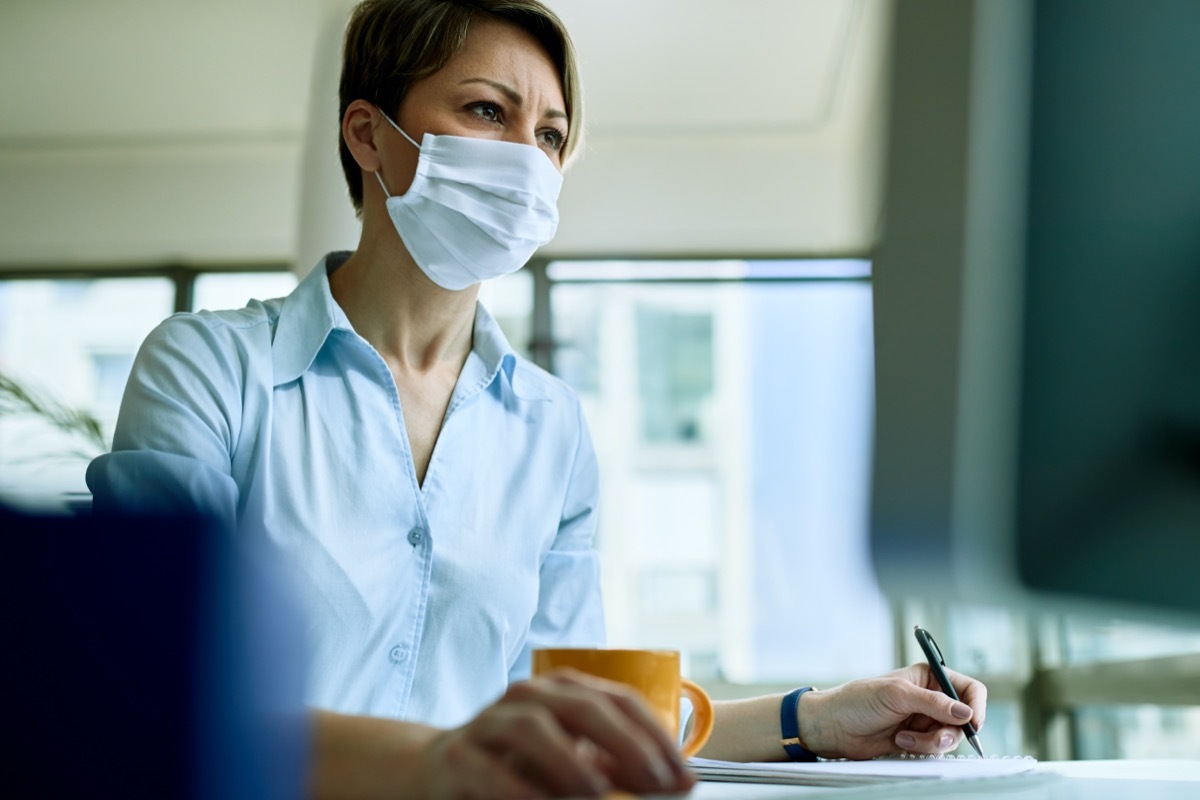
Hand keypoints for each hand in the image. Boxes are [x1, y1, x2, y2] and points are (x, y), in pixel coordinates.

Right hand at [416, 669, 695, 797]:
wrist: (440, 768)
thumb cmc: (519, 764)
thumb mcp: (573, 759)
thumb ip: (619, 766)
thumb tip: (678, 781)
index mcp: (563, 689)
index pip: (619, 700)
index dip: (655, 736)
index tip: (682, 775)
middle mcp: (528, 696)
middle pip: (582, 707)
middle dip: (625, 744)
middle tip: (656, 783)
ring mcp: (490, 722)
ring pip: (532, 727)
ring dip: (569, 762)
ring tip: (598, 793)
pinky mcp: (458, 756)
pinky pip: (490, 770)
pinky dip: (520, 790)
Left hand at [797, 663, 987, 758]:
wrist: (835, 727)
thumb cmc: (858, 701)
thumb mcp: (896, 695)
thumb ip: (933, 703)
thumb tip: (966, 712)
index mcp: (928, 677)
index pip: (968, 689)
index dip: (976, 706)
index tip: (972, 723)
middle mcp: (930, 698)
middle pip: (964, 719)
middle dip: (948, 731)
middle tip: (931, 735)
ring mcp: (924, 720)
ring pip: (951, 737)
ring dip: (930, 742)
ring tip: (904, 737)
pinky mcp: (918, 739)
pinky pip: (935, 749)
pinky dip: (921, 749)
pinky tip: (899, 742)